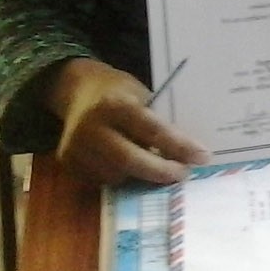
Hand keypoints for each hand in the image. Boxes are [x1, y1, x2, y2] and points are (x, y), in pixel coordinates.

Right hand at [44, 58, 210, 184]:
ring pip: (116, 175)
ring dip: (142, 177)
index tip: (202, 156)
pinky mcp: (67, 162)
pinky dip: (122, 178)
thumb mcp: (141, 95)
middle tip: (183, 174)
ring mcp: (75, 147)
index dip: (179, 146)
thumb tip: (188, 151)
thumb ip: (158, 121)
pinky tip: (134, 171)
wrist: (77, 90)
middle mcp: (91, 127)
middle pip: (130, 159)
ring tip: (160, 170)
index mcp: (115, 104)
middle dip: (161, 170)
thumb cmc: (119, 92)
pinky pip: (101, 180)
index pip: (152, 130)